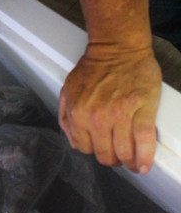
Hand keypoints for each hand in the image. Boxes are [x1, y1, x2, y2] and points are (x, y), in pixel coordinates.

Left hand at [59, 42, 161, 172]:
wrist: (117, 48)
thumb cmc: (94, 67)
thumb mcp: (68, 90)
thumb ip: (66, 116)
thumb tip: (73, 140)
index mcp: (78, 114)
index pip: (85, 148)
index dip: (94, 150)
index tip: (102, 149)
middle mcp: (98, 118)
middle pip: (106, 155)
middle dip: (112, 159)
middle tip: (119, 156)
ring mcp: (121, 115)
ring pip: (125, 153)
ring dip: (129, 162)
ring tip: (134, 163)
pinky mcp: (142, 110)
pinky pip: (144, 141)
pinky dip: (145, 157)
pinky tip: (144, 164)